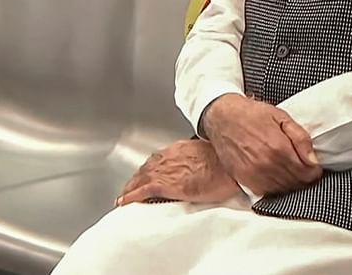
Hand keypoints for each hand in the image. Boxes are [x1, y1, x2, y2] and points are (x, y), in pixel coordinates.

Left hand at [116, 140, 240, 206]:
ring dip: (131, 187)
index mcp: (180, 149)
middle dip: (137, 178)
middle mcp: (169, 156)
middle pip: (146, 168)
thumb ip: (201, 160)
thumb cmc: (226, 165)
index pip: (159, 158)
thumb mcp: (212, 157)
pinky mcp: (164, 185)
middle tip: (130, 188)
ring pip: (140, 178)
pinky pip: (141, 191)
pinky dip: (130, 196)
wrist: (226, 169)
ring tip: (126, 196)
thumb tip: (203, 168)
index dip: (150, 168)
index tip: (146, 175)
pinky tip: (124, 202)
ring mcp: (165, 170)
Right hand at [201, 94, 321, 195]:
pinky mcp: (243, 180)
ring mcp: (253, 175)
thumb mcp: (282, 117)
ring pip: (282, 191)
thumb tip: (313, 159)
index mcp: (278, 148)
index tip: (314, 166)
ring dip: (290, 184)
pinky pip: (266, 192)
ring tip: (290, 171)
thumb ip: (300, 138)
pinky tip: (276, 176)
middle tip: (304, 168)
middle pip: (296, 184)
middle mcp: (266, 165)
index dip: (314, 171)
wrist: (222, 118)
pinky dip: (274, 187)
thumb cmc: (252, 114)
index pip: (307, 173)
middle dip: (304, 178)